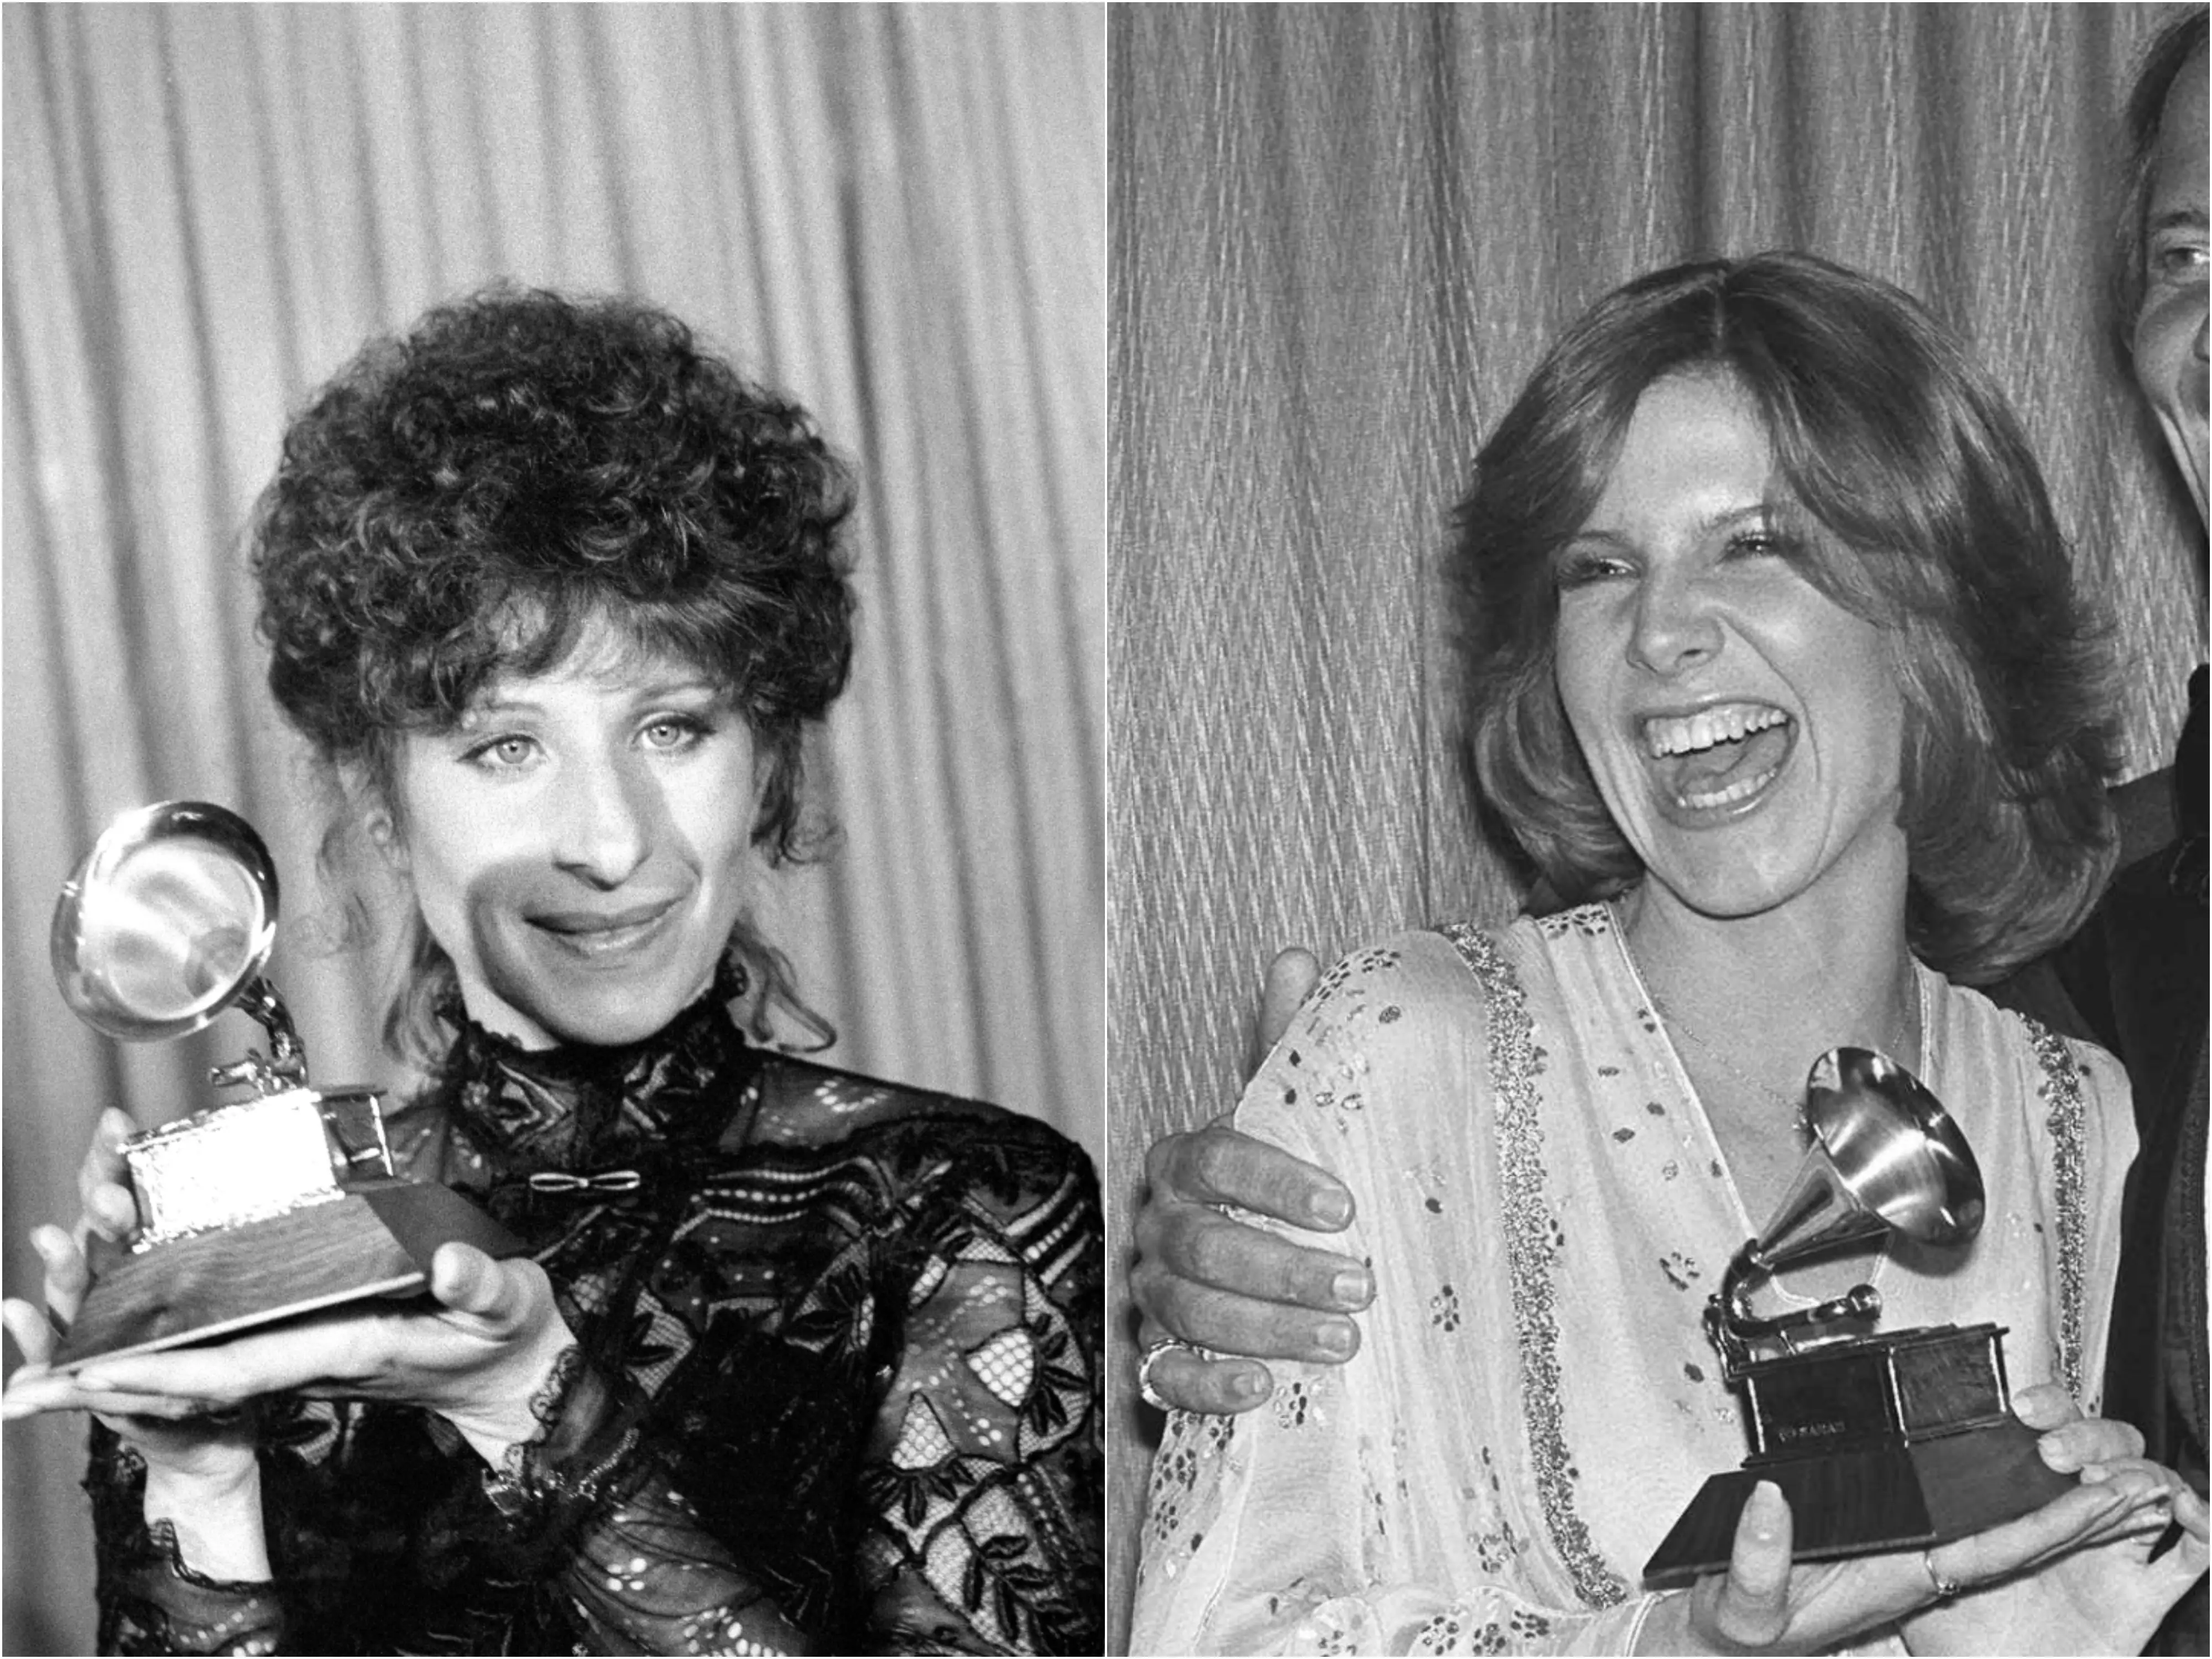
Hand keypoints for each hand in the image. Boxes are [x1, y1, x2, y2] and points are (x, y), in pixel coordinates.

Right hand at [4, 1111, 260, 1474]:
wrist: (207, 1429)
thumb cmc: (224, 1348)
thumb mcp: (240, 1288)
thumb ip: (243, 1242)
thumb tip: (278, 1200)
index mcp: (148, 1253)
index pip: (126, 1194)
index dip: (115, 1160)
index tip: (118, 1125)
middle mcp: (116, 1283)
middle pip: (96, 1234)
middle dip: (98, 1210)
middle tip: (112, 1197)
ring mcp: (95, 1326)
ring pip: (71, 1287)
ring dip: (61, 1264)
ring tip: (51, 1238)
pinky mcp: (83, 1373)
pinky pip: (52, 1351)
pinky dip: (31, 1333)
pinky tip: (15, 1311)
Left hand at [6, 1243, 575, 1469]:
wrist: (512, 1377)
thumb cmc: (508, 1337)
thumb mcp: (507, 1303)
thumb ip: (481, 1284)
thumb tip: (451, 1263)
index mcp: (347, 1347)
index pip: (239, 1365)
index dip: (165, 1370)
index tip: (99, 1370)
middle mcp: (311, 1357)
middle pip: (193, 1379)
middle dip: (110, 1384)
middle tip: (29, 1386)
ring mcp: (302, 1354)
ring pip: (197, 1368)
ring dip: (123, 1370)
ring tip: (48, 1366)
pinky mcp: (304, 1343)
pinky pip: (219, 1355)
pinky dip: (163, 1353)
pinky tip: (124, 1342)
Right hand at [1132, 946, 1371, 1413]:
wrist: (1255, 1265)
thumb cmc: (1285, 1181)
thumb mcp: (1293, 1115)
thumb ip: (1293, 1043)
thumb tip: (1297, 954)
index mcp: (1186, 1160)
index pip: (1214, 1161)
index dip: (1273, 1182)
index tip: (1344, 1204)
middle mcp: (1158, 1223)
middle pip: (1201, 1246)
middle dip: (1282, 1268)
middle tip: (1361, 1284)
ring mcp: (1149, 1293)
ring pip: (1185, 1311)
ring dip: (1265, 1329)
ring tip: (1344, 1342)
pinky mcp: (1155, 1358)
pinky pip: (1163, 1378)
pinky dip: (1209, 1386)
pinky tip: (1264, 1390)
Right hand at [1637, 1468, 2186, 1654]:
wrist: (1720, 1647)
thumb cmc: (1731, 1633)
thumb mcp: (1736, 1606)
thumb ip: (1754, 1560)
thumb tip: (1772, 1498)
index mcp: (1891, 1585)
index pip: (1987, 1553)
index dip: (2047, 1527)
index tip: (2098, 1499)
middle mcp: (1911, 1574)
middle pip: (2013, 1544)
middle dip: (2078, 1519)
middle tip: (2137, 1483)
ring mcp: (1902, 1564)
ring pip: (1994, 1534)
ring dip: (2050, 1511)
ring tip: (2102, 1479)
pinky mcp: (1885, 1552)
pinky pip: (1958, 1528)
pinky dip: (2000, 1508)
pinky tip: (2018, 1489)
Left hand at [1902, 1399, 2208, 1655]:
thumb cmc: (1957, 1641)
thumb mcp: (1915, 1577)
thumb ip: (1903, 1543)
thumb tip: (1855, 1505)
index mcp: (2021, 1503)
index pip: (2048, 1433)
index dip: (2048, 1411)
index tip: (2024, 1410)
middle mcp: (2072, 1521)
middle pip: (2107, 1447)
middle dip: (2091, 1436)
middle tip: (2058, 1455)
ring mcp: (2111, 1556)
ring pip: (2152, 1487)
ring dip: (2142, 1474)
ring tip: (2116, 1482)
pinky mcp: (2142, 1599)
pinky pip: (2193, 1556)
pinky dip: (2203, 1528)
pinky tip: (2187, 1511)